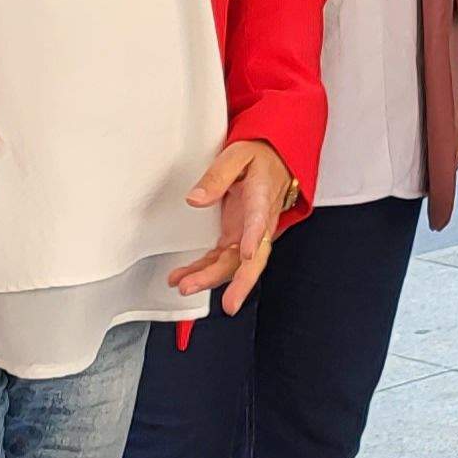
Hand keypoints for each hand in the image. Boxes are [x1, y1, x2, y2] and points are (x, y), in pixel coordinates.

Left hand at [171, 139, 299, 314]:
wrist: (274, 159)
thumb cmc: (259, 158)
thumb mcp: (237, 155)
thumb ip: (217, 176)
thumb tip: (196, 199)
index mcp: (262, 198)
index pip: (260, 221)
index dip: (253, 238)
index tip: (247, 252)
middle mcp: (259, 222)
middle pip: (253, 258)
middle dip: (240, 282)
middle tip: (228, 302)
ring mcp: (248, 234)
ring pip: (234, 264)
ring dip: (211, 279)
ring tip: (186, 286)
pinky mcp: (237, 238)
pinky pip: (221, 260)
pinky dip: (202, 272)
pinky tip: (183, 279)